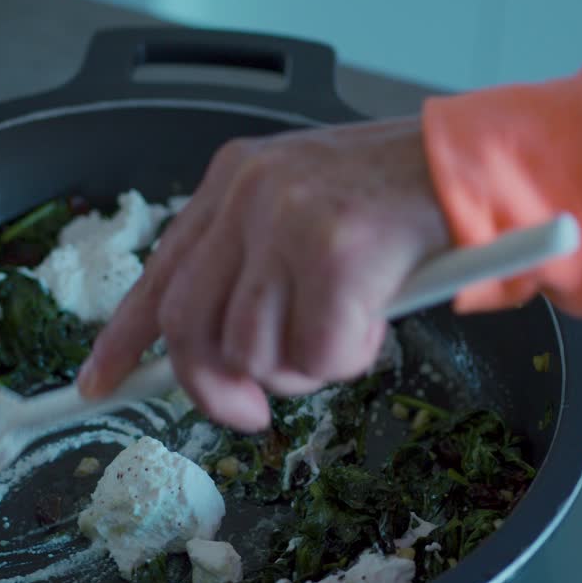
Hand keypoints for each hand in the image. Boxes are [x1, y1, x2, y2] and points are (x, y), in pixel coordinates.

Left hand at [77, 116, 450, 431]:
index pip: (158, 274)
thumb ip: (254, 273)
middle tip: (251, 413)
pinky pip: (317, 354)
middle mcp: (249, 194)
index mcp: (233, 182)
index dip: (124, 340)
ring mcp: (291, 219)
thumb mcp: (305, 219)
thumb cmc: (398, 206)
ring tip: (346, 335)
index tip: (99, 385)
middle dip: (214, 389)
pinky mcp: (338, 252)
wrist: (482, 168)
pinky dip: (347, 360)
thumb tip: (218, 362)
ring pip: (253, 350)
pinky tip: (376, 323)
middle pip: (188, 324)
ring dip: (302, 369)